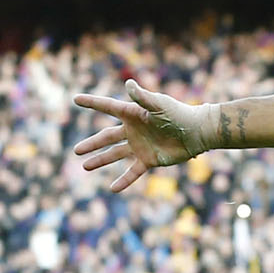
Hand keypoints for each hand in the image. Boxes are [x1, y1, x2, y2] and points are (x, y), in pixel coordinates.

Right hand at [73, 79, 215, 192]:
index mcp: (133, 114)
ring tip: (85, 165)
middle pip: (107, 137)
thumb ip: (143, 97)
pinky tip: (113, 189)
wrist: (197, 132)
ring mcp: (139, 146)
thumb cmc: (179, 114)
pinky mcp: (149, 160)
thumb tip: (128, 84)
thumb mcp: (159, 104)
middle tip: (76, 150)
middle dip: (92, 144)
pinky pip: (133, 172)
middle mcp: (133, 130)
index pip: (108, 107)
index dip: (92, 103)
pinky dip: (124, 180)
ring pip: (115, 154)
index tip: (76, 99)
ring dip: (100, 160)